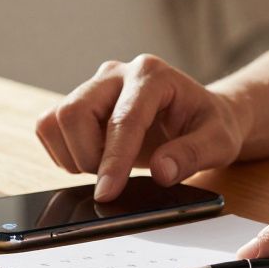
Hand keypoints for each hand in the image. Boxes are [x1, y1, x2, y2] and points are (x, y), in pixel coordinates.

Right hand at [36, 55, 247, 200]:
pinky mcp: (80, 101)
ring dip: (74, 155)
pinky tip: (94, 159)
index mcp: (153, 75)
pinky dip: (64, 152)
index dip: (113, 160)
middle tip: (114, 179)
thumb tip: (161, 171)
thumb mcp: (219, 142)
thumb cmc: (209, 125)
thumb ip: (193, 155)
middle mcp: (117, 74)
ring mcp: (95, 86)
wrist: (199, 115)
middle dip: (88, 156)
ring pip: (56, 120)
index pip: (123, 119)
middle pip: (74, 112)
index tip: (107, 193)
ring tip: (108, 167)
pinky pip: (49, 126)